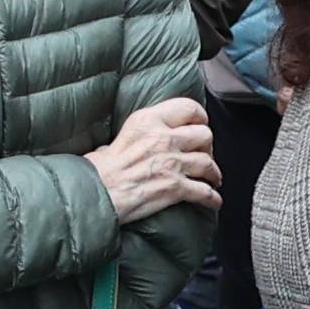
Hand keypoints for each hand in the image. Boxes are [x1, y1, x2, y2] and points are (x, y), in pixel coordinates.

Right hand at [89, 95, 220, 220]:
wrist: (95, 193)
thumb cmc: (99, 169)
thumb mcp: (116, 137)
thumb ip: (136, 136)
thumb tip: (138, 143)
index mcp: (148, 120)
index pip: (188, 107)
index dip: (200, 117)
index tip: (201, 124)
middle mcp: (163, 138)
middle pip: (204, 135)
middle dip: (208, 146)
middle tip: (204, 154)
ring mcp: (171, 163)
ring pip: (208, 163)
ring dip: (213, 173)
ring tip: (213, 178)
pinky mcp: (174, 187)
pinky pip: (204, 192)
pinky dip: (212, 198)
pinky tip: (214, 201)